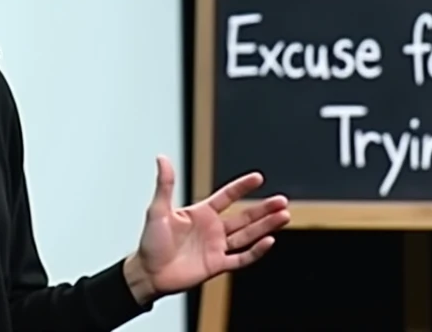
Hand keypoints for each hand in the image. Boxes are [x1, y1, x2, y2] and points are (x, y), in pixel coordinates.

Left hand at [127, 156, 289, 302]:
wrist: (147, 273)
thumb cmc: (150, 242)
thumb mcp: (157, 210)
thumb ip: (165, 185)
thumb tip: (162, 158)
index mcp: (201, 213)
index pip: (226, 197)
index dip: (241, 187)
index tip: (258, 177)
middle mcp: (212, 229)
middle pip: (244, 216)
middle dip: (263, 209)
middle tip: (282, 201)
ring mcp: (216, 247)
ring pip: (248, 235)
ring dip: (265, 226)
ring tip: (284, 216)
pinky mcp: (217, 265)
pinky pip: (241, 258)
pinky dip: (255, 251)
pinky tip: (268, 242)